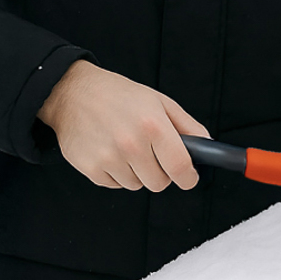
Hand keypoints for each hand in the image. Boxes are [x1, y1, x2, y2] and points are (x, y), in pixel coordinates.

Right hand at [37, 60, 209, 191]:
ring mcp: (109, 158)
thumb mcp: (160, 102)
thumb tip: (207, 145)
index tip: (189, 178)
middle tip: (153, 153)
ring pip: (137, 185)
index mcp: (153, 125)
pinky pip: (115, 185)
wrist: (73, 93)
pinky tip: (111, 151)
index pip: (180, 167)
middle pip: (159, 183)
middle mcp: (131, 144)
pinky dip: (117, 174)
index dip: (189, 177)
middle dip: (161, 172)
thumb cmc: (120, 96)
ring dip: (137, 172)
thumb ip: (187, 125)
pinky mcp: (90, 168)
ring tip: (128, 146)